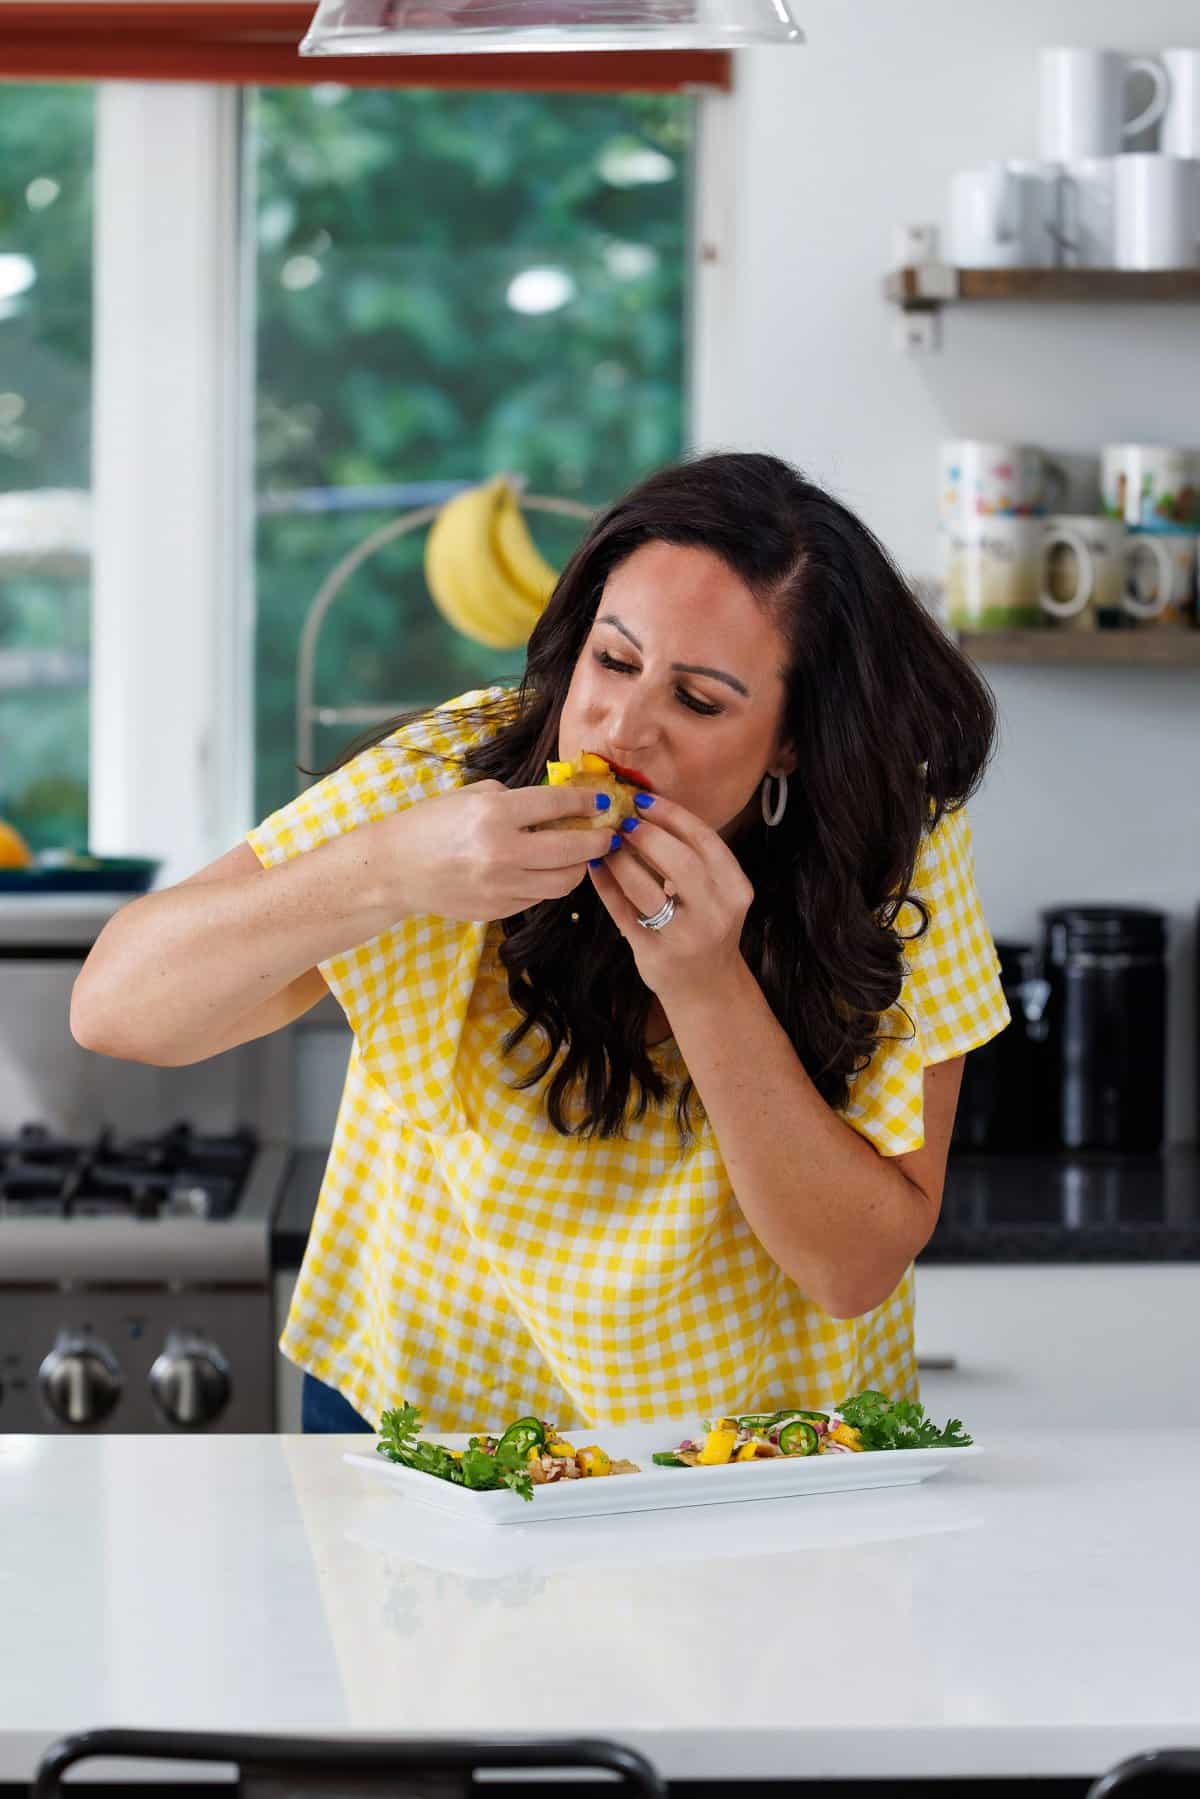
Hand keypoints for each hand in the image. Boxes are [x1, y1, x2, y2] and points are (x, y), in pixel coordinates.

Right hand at [370, 780, 615, 922]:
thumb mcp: (470, 796)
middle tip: (607, 835)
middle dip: (598, 840)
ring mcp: (501, 886)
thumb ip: (514, 799)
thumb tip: (556, 804)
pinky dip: (549, 883)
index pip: (558, 805)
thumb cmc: (430, 825)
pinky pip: (539, 897)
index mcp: (494, 815)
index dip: (588, 801)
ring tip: (580, 856)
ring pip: (564, 881)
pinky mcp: (498, 909)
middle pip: (572, 849)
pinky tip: (547, 871)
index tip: (603, 801)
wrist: (393, 869)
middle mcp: (502, 852)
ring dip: (579, 867)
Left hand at [587, 794, 754, 997]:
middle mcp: (716, 912)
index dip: (671, 815)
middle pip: (680, 860)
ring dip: (620, 859)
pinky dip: (605, 886)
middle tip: (623, 821)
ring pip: (646, 888)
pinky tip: (595, 867)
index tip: (644, 800)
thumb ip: (693, 857)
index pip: (705, 840)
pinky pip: (623, 912)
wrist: (707, 986)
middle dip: (647, 834)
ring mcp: (685, 936)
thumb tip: (648, 808)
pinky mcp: (654, 953)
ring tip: (606, 843)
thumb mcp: (716, 893)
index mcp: (735, 889)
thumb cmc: (706, 926)